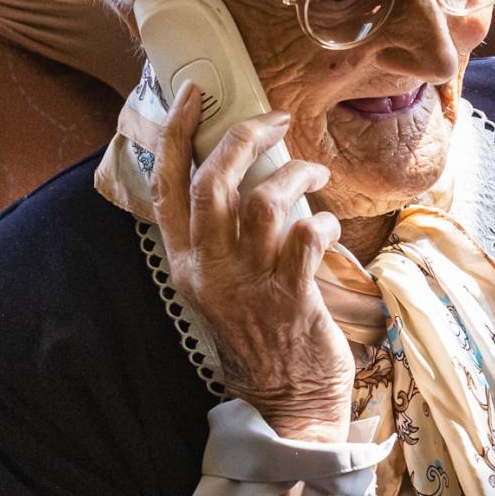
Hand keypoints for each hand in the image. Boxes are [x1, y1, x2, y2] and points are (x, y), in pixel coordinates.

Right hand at [150, 81, 351, 442]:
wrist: (285, 401)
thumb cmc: (259, 337)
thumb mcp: (220, 287)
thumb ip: (221, 240)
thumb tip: (244, 182)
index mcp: (185, 264)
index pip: (166, 187)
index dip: (175, 134)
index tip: (191, 94)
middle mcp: (210, 269)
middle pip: (214, 183)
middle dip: (243, 137)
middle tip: (274, 118)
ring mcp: (249, 283)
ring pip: (265, 202)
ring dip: (296, 174)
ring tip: (315, 173)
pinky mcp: (291, 297)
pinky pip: (307, 239)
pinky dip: (322, 223)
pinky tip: (328, 229)